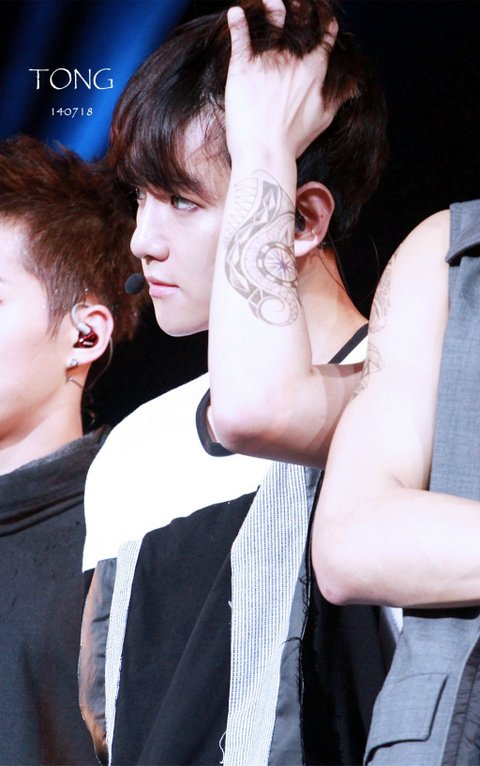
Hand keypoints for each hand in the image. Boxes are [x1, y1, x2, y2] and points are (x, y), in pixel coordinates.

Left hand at [225, 0, 338, 161]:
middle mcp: (293, 60)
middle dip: (301, 8)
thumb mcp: (323, 119)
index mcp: (314, 71)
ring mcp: (268, 61)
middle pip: (299, 24)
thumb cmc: (293, 140)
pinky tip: (235, 13)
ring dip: (273, 7)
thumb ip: (338, 98)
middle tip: (298, 1)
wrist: (265, 152)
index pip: (324, 39)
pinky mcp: (243, 67)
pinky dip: (237, 22)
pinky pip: (240, 37)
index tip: (324, 19)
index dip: (325, 26)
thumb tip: (353, 87)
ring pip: (273, 23)